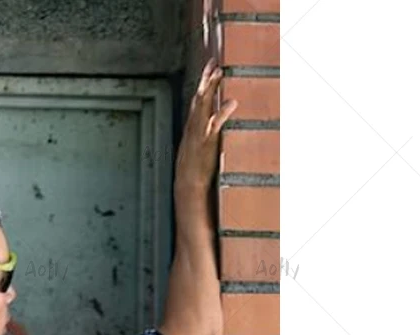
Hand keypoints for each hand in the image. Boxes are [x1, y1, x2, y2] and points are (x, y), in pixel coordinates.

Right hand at [174, 57, 238, 197]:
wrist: (188, 187)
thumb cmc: (194, 170)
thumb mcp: (199, 147)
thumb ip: (210, 128)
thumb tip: (222, 112)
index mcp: (191, 128)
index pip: (197, 101)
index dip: (203, 84)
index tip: (210, 67)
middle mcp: (193, 128)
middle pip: (198, 99)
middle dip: (205, 79)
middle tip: (213, 62)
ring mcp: (199, 134)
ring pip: (203, 106)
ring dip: (210, 89)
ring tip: (218, 71)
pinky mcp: (206, 143)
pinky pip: (214, 125)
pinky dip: (222, 113)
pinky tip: (232, 102)